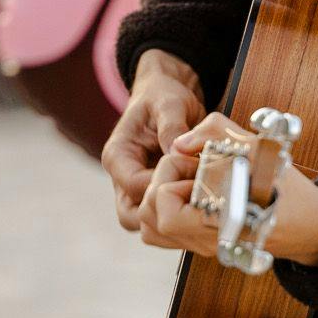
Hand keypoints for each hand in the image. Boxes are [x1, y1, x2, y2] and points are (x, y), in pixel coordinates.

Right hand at [101, 55, 204, 232]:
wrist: (166, 95)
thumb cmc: (164, 96)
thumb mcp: (169, 104)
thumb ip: (172, 126)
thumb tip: (177, 152)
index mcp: (117, 155)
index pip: (134, 186)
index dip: (164, 187)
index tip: (193, 178)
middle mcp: (121, 177)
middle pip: (131, 215)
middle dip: (164, 214)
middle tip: (196, 200)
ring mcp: (135, 190)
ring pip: (145, 223)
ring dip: (171, 220)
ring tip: (200, 204)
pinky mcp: (151, 194)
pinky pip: (160, 217)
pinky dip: (178, 216)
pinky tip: (201, 205)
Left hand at [136, 111, 317, 266]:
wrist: (309, 222)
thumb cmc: (285, 185)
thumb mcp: (256, 146)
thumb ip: (213, 132)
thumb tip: (178, 142)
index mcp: (217, 219)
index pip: (162, 202)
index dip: (170, 174)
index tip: (195, 163)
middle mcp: (205, 241)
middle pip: (149, 217)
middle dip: (160, 186)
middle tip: (188, 172)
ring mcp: (203, 247)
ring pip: (153, 231)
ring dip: (160, 201)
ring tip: (187, 185)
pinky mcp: (204, 246)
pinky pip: (167, 236)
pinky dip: (168, 213)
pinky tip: (190, 196)